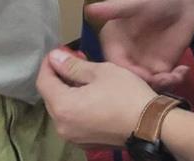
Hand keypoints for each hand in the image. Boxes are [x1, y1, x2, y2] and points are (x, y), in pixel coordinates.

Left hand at [37, 49, 155, 147]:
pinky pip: (73, 120)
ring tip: (85, 76)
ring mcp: (73, 137)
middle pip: (50, 97)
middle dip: (59, 77)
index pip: (43, 82)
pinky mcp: (85, 142)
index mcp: (63, 107)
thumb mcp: (100, 72)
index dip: (49, 64)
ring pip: (62, 109)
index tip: (59, 51)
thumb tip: (54, 58)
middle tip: (74, 60)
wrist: (150, 125)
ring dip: (68, 91)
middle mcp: (62, 126)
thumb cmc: (125, 94)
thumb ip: (73, 66)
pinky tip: (91, 95)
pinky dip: (77, 106)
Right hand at [86, 0, 193, 90]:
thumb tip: (88, 9)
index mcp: (114, 41)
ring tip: (175, 76)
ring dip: (161, 85)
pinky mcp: (162, 67)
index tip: (139, 74)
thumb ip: (113, 9)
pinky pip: (164, 82)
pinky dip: (173, 81)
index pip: (113, 64)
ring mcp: (144, 63)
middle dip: (144, 84)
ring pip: (147, 85)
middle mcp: (126, 55)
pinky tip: (183, 72)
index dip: (124, 72)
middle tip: (162, 79)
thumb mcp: (135, 2)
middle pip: (129, 80)